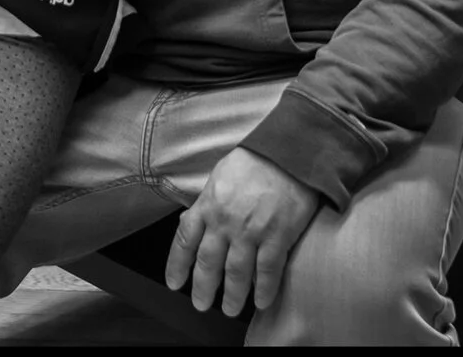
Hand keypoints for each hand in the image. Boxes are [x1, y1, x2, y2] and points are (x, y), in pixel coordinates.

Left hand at [166, 147, 322, 316]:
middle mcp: (225, 221)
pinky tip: (262, 302)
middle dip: (203, 288)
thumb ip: (207, 203)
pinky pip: (268, 270)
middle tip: (201, 304)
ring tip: (231, 309)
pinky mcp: (277, 235)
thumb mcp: (219, 177)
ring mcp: (251, 230)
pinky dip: (264, 290)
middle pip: (208, 263)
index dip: (177, 266)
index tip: (174, 283)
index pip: (185, 241)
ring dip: (232, 296)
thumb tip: (194, 224)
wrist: (288, 153)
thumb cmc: (254, 162)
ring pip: (236, 273)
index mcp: (208, 204)